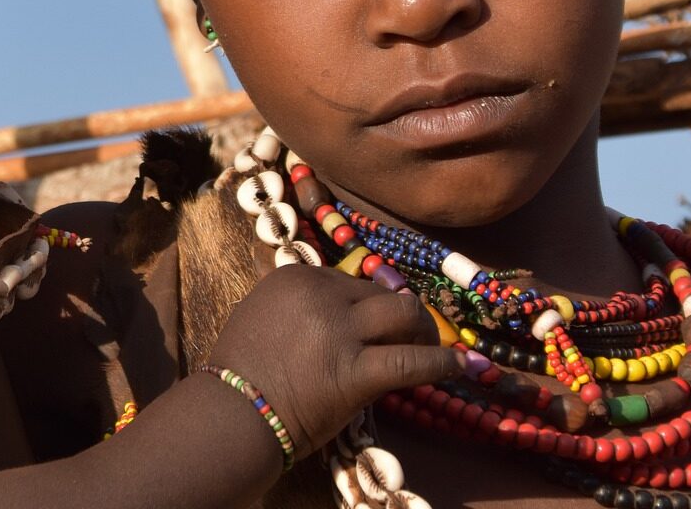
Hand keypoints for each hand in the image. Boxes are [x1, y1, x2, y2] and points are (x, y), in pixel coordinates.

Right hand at [205, 264, 462, 458]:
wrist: (231, 413)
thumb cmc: (240, 371)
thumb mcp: (261, 314)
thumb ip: (296, 303)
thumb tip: (331, 305)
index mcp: (297, 277)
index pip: (352, 281)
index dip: (373, 303)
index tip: (384, 320)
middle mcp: (322, 295)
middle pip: (383, 294)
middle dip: (404, 313)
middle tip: (415, 334)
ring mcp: (341, 332)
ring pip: (404, 315)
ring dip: (425, 331)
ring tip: (435, 346)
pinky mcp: (357, 372)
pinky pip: (412, 362)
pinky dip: (442, 362)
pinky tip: (460, 366)